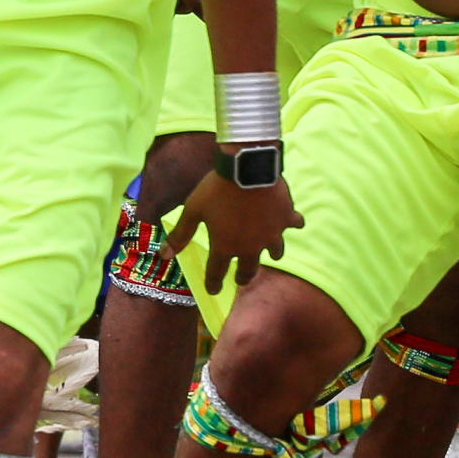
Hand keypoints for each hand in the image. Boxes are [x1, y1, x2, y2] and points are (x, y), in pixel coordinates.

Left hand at [188, 170, 299, 296]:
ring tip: (271, 256)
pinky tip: (295, 223)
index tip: (213, 290)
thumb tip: (163, 256)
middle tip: (241, 279)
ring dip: (271, 254)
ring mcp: (271, 234)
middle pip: (248, 270)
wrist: (248, 167)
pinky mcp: (286, 219)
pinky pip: (294, 224)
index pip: (217, 273)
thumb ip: (180, 234)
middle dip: (243, 277)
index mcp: (226, 246)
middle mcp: (250, 246)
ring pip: (274, 252)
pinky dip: (293, 224)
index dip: (213, 283)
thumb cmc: (217, 189)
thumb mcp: (193, 209)